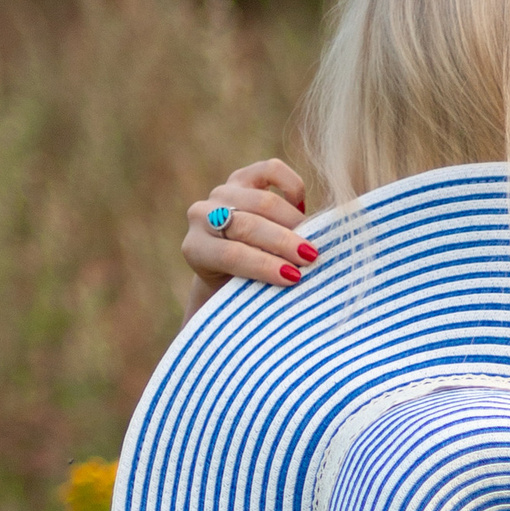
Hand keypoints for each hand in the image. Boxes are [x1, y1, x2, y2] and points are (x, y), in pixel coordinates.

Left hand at [182, 157, 315, 309]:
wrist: (230, 268)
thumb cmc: (238, 295)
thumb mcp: (236, 306)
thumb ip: (244, 309)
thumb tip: (268, 340)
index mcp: (195, 249)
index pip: (232, 255)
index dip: (265, 266)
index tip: (294, 279)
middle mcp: (202, 216)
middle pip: (247, 225)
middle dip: (283, 243)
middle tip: (313, 258)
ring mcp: (222, 192)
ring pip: (261, 200)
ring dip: (292, 222)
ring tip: (314, 242)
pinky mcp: (244, 176)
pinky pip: (270, 170)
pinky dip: (291, 185)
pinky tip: (303, 206)